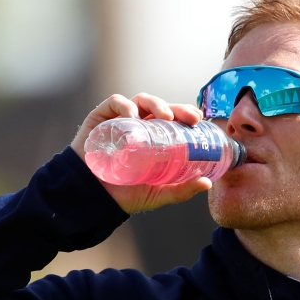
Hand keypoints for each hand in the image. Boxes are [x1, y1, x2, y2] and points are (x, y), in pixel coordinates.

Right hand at [71, 93, 210, 213]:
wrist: (92, 198)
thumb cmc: (124, 194)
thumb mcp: (158, 193)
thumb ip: (181, 190)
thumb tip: (208, 183)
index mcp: (154, 138)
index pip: (173, 120)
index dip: (186, 115)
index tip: (198, 120)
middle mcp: (139, 126)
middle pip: (160, 108)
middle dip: (177, 108)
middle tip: (190, 118)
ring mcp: (120, 120)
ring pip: (141, 101)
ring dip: (156, 104)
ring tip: (165, 117)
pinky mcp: (100, 118)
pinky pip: (114, 103)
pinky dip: (125, 104)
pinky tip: (133, 115)